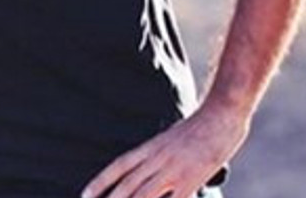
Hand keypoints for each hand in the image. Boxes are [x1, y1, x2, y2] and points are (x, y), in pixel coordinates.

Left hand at [81, 100, 246, 197]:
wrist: (220, 115)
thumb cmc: (198, 128)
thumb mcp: (170, 138)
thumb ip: (157, 155)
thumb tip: (147, 171)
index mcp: (150, 147)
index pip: (119, 166)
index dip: (101, 181)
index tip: (85, 195)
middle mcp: (157, 159)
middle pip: (128, 184)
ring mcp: (174, 170)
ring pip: (144, 194)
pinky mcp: (191, 179)